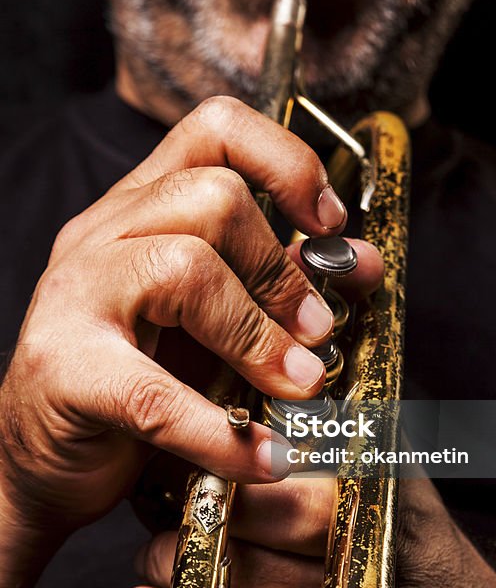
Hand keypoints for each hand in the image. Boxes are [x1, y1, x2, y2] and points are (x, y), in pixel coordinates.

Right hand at [0, 95, 381, 544]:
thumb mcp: (216, 318)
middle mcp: (103, 233)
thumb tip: (360, 263)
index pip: (216, 130)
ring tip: (299, 386)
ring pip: (186, 268)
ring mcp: (76, 294)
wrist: (43, 455)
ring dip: (261, 337)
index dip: (287, 164)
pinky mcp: (63, 368)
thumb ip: (279, 282)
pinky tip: (263, 456)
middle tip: (317, 331)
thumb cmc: (135, 376)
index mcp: (143, 207)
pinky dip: (222, 431)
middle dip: (282, 270)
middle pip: (213, 198)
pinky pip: (155, 392)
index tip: (326, 225)